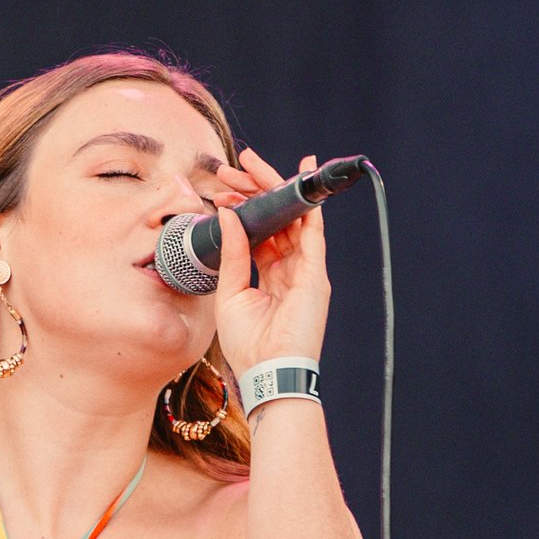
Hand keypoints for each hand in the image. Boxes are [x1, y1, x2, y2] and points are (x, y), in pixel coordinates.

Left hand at [206, 147, 333, 377]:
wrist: (268, 374)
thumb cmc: (249, 345)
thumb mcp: (230, 293)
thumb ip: (233, 254)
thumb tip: (227, 215)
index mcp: (270, 275)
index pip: (260, 230)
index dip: (245, 206)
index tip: (223, 186)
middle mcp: (291, 269)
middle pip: (277, 219)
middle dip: (255, 189)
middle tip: (232, 166)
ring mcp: (306, 271)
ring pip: (293, 218)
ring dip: (273, 189)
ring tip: (249, 164)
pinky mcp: (315, 276)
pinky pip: (312, 233)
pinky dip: (308, 206)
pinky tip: (300, 179)